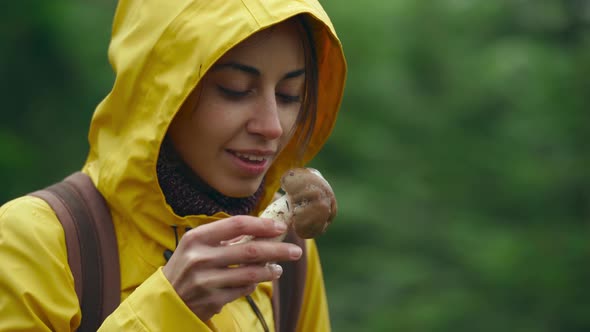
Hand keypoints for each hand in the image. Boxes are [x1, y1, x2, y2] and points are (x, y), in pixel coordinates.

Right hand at [162, 215, 302, 320]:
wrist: (166, 299)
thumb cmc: (188, 266)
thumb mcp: (198, 246)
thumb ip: (225, 237)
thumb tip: (263, 228)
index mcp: (197, 237)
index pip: (236, 225)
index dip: (262, 225)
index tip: (281, 227)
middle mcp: (200, 258)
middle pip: (249, 250)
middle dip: (277, 250)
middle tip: (296, 251)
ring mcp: (205, 281)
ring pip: (249, 274)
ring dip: (269, 271)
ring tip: (279, 268)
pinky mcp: (211, 300)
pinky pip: (242, 291)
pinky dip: (253, 286)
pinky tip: (257, 282)